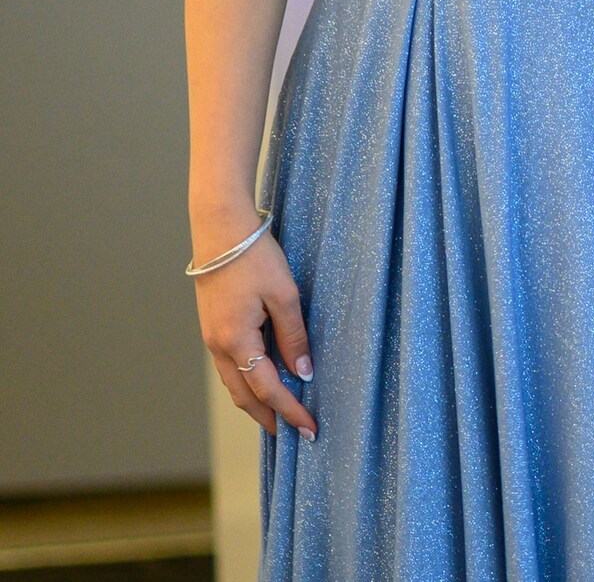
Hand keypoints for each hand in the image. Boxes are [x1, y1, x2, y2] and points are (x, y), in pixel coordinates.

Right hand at [194, 225, 315, 439]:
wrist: (220, 232)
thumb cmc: (255, 259)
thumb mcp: (285, 296)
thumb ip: (294, 337)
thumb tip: (303, 373)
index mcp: (237, 341)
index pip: (267, 390)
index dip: (290, 411)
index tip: (310, 428)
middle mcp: (218, 347)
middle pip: (245, 396)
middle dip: (269, 417)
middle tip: (294, 434)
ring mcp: (211, 339)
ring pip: (234, 383)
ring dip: (255, 403)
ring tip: (279, 416)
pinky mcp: (212, 328)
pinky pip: (230, 367)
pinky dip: (246, 383)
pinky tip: (263, 382)